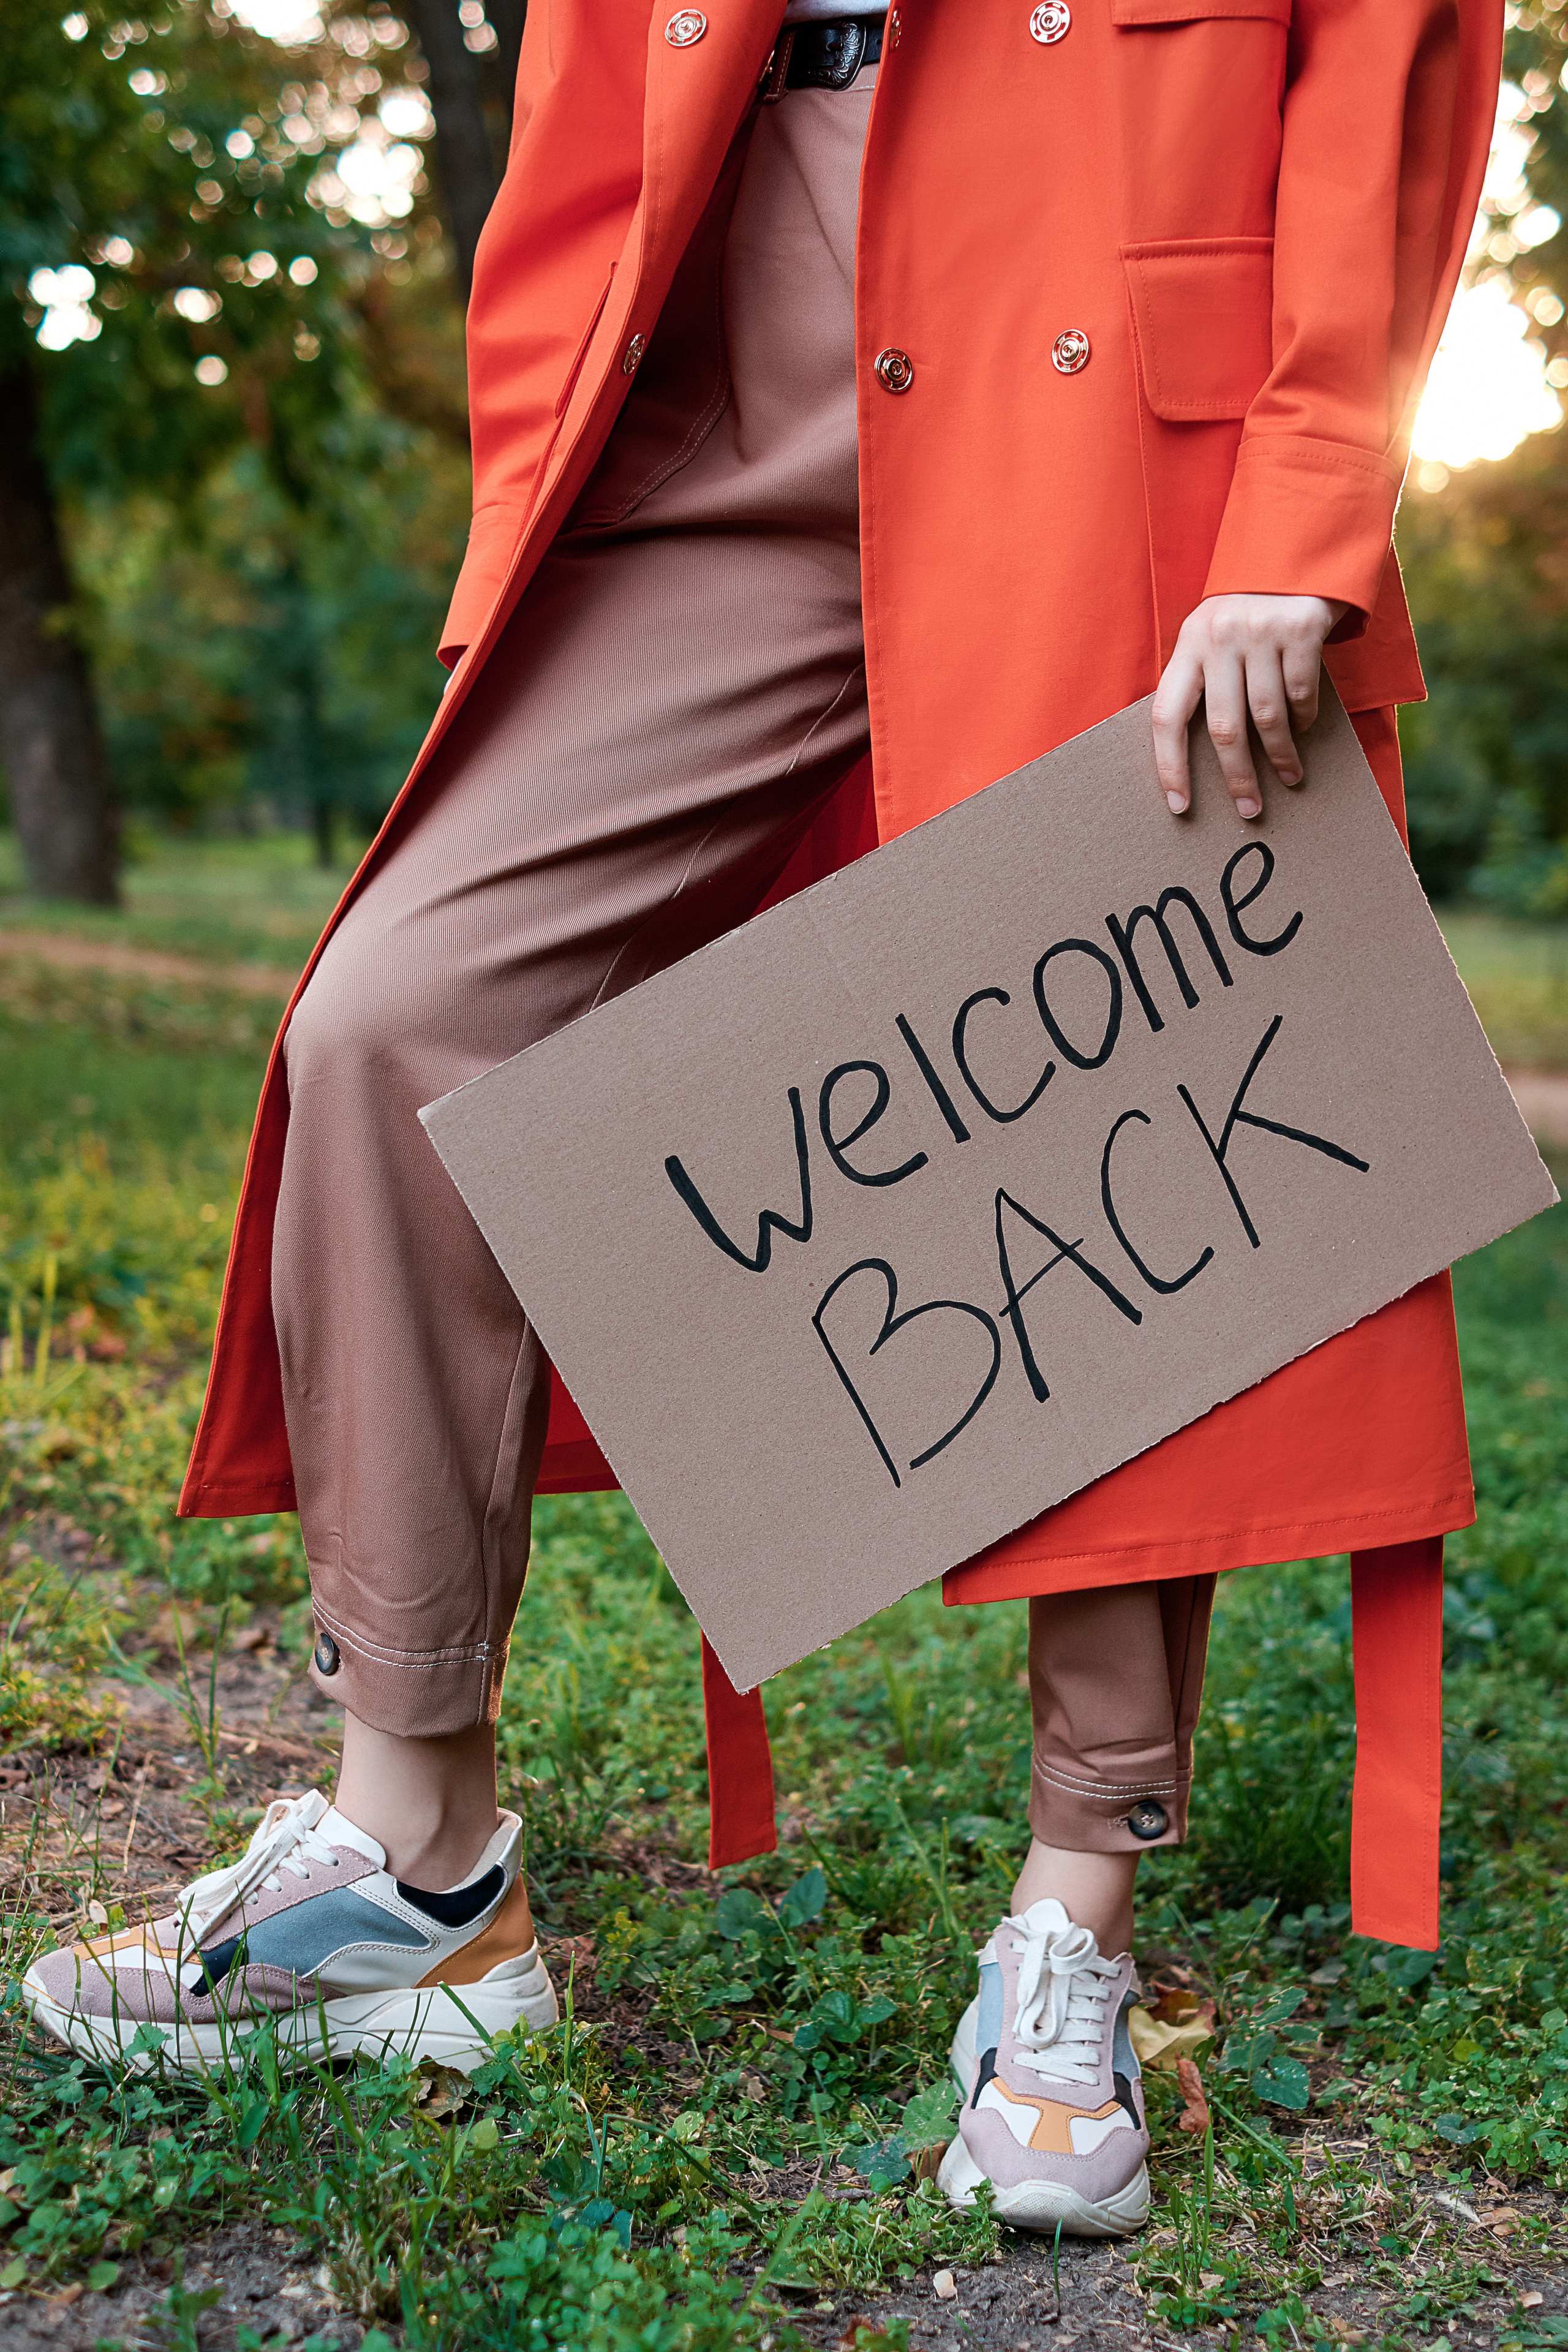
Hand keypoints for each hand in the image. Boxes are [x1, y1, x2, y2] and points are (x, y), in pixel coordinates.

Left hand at [1151, 593, 1346, 818]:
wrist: (1294, 547)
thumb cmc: (1248, 607)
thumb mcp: (1212, 634)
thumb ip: (1204, 679)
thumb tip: (1206, 753)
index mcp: (1188, 644)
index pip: (1167, 716)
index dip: (1169, 766)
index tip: (1180, 805)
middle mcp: (1219, 637)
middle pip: (1224, 728)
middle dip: (1238, 777)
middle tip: (1249, 810)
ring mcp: (1260, 631)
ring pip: (1267, 717)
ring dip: (1280, 756)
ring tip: (1290, 777)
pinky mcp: (1301, 627)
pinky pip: (1301, 693)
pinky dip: (1305, 718)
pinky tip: (1306, 728)